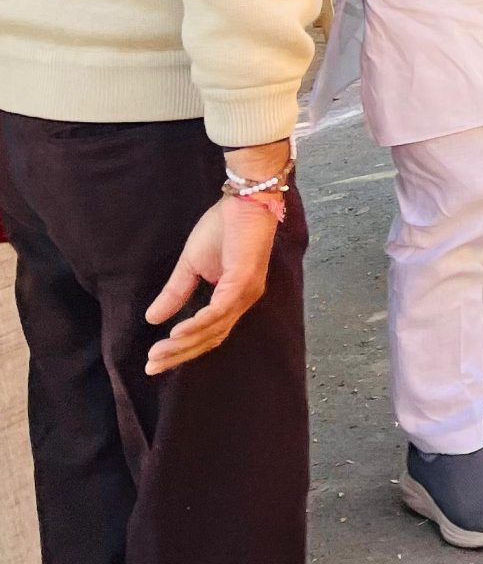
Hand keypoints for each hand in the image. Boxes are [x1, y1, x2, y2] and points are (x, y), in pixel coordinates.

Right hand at [145, 192, 279, 373]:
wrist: (243, 200)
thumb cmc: (223, 228)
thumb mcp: (191, 265)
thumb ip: (175, 293)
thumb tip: (152, 319)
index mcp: (233, 298)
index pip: (208, 334)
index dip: (182, 350)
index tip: (155, 362)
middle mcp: (242, 300)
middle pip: (210, 338)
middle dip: (179, 354)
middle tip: (152, 366)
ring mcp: (246, 292)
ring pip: (214, 329)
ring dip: (184, 343)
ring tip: (158, 353)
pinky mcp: (244, 280)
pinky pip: (220, 310)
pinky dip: (199, 323)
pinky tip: (177, 332)